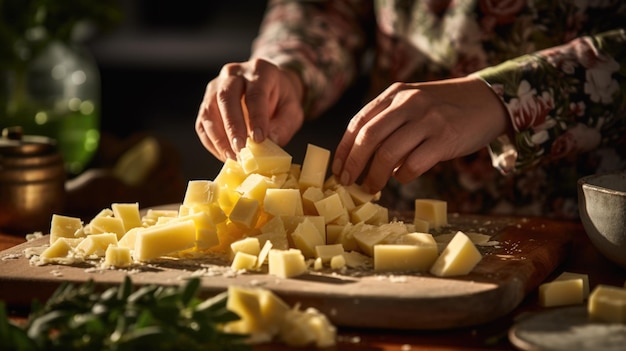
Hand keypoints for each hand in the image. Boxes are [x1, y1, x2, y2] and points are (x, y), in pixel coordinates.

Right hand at [195, 58, 304, 160]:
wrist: (269, 89)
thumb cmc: (281, 100)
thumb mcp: (292, 110)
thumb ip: (284, 125)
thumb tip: (271, 142)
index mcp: (260, 70)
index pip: (255, 94)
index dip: (256, 117)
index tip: (259, 139)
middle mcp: (234, 73)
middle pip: (226, 97)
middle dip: (233, 127)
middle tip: (240, 150)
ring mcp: (216, 86)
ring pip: (209, 110)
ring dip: (219, 137)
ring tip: (232, 157)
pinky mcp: (207, 102)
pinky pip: (203, 123)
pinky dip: (211, 142)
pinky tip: (223, 154)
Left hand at [331, 76, 509, 192]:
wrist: (488, 100)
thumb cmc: (444, 107)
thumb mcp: (413, 102)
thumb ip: (389, 122)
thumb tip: (362, 159)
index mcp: (395, 93)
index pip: (359, 122)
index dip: (344, 149)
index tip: (338, 169)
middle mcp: (409, 102)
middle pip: (368, 137)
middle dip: (353, 165)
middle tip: (347, 183)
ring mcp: (428, 120)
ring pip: (388, 154)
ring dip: (375, 176)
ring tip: (372, 188)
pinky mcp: (445, 138)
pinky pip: (414, 164)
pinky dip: (402, 176)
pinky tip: (402, 178)